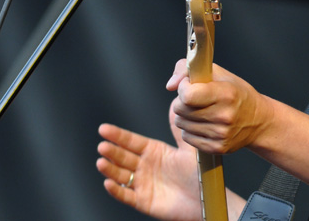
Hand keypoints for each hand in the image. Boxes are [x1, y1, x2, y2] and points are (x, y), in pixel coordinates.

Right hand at [96, 105, 202, 220]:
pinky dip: (116, 190)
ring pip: (121, 175)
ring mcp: (143, 184)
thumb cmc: (201, 173)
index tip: (103, 129)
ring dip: (110, 169)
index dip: (118, 135)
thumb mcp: (189, 148)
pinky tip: (108, 183)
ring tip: (101, 162)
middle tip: (102, 145)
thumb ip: (179, 130)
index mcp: (155, 151)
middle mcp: (146, 166)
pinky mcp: (144, 201)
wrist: (207, 198)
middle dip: (112, 151)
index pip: (132, 141)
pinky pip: (127, 196)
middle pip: (124, 157)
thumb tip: (175, 107)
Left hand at [167, 59, 272, 154]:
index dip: (183, 87)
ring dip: (186, 115)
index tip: (190, 85)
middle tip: (196, 98)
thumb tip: (170, 85)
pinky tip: (204, 123)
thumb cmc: (237, 94)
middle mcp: (224, 116)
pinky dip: (191, 129)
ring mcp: (220, 134)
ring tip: (202, 110)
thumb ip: (188, 69)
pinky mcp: (217, 148)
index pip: (187, 95)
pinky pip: (187, 137)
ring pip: (181, 123)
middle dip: (182, 101)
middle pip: (180, 109)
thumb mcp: (218, 73)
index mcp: (226, 94)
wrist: (257, 121)